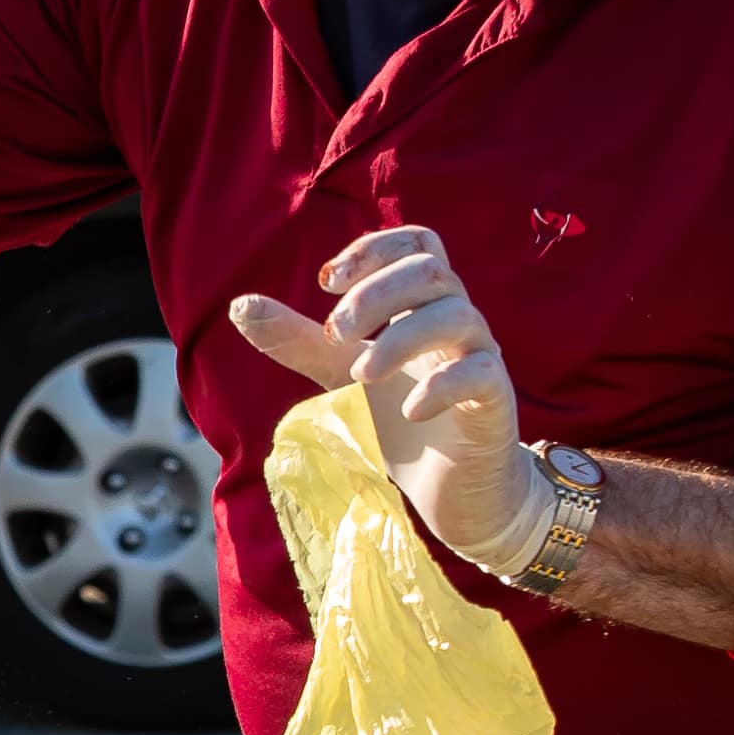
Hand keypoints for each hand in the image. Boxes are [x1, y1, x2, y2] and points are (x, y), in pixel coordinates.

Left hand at [227, 227, 550, 573]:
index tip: (327, 282)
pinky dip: (441, 386)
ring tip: (360, 376)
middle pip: (430, 270)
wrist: (455, 490)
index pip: (418, 244)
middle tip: (334, 333)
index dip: (373, 248)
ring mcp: (481, 357)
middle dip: (375, 294)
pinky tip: (409, 414)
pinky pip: (479, 372)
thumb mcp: (342, 374)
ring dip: (399, 339)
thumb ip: (300, 341)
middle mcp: (457, 320)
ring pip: (455, 313)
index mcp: (423, 305)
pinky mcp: (494, 401)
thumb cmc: (402, 424)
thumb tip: (239, 306)